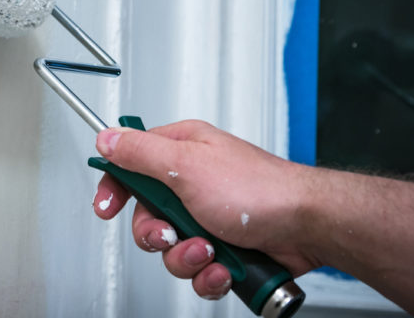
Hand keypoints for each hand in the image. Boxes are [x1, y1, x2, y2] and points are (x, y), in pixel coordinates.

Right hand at [92, 120, 319, 299]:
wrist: (307, 226)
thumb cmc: (259, 189)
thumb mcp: (186, 165)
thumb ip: (140, 153)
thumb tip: (107, 138)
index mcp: (181, 151)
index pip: (131, 164)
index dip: (115, 186)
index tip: (106, 207)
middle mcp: (192, 182)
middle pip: (147, 214)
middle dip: (157, 234)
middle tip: (171, 232)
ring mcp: (207, 215)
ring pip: (170, 247)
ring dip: (186, 256)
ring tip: (209, 250)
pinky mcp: (223, 245)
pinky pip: (196, 268)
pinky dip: (208, 274)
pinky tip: (223, 267)